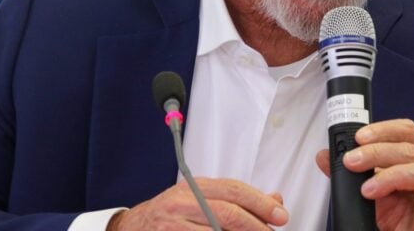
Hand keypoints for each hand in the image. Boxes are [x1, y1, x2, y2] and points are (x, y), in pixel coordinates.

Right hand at [107, 178, 287, 230]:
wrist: (134, 227)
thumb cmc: (172, 213)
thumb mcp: (202, 198)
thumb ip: (237, 199)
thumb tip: (274, 200)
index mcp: (195, 187)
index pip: (233, 190)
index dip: (260, 202)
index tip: (280, 214)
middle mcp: (183, 203)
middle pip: (227, 213)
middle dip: (255, 226)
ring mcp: (174, 225)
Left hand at [316, 119, 413, 230]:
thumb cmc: (400, 219)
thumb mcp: (369, 190)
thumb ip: (351, 172)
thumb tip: (325, 156)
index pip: (405, 130)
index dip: (381, 129)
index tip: (357, 136)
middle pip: (407, 141)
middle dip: (374, 148)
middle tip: (350, 159)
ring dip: (382, 164)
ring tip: (361, 183)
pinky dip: (393, 179)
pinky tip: (374, 190)